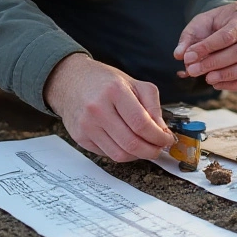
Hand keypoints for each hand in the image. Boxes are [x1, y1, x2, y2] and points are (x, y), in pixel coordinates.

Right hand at [44, 53, 173, 161]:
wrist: (69, 81)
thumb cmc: (103, 81)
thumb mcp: (133, 83)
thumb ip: (152, 105)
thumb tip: (162, 130)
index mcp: (114, 91)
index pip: (141, 124)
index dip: (159, 137)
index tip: (167, 139)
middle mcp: (97, 109)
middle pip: (131, 143)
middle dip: (152, 151)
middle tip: (159, 148)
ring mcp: (86, 125)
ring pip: (119, 155)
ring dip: (138, 156)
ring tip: (145, 147)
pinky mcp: (80, 138)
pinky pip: (107, 154)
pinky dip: (122, 152)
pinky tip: (127, 143)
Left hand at [175, 2, 236, 91]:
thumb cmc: (219, 23)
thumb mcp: (201, 23)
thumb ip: (189, 38)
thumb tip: (179, 55)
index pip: (229, 34)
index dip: (208, 47)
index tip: (189, 56)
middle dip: (214, 63)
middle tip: (193, 71)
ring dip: (225, 75)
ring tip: (206, 79)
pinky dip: (236, 85)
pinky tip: (218, 84)